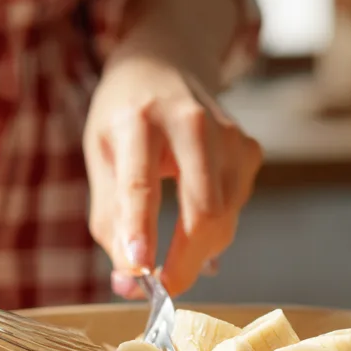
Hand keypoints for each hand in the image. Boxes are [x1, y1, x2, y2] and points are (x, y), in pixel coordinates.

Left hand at [83, 50, 261, 297]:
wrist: (165, 62)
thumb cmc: (125, 118)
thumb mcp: (101, 159)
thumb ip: (110, 222)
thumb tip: (128, 283)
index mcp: (140, 121)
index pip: (141, 184)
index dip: (140, 230)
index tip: (139, 271)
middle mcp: (191, 122)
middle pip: (202, 211)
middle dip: (184, 261)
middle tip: (163, 288)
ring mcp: (228, 135)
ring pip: (223, 218)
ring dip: (198, 249)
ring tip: (173, 248)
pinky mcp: (249, 148)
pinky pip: (234, 209)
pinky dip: (213, 227)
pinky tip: (194, 211)